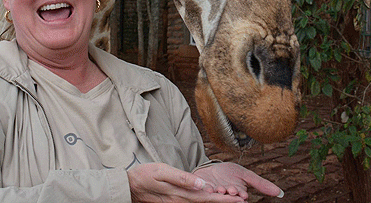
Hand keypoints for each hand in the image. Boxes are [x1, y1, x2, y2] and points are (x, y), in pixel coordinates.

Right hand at [127, 162, 250, 202]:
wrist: (128, 186)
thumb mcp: (163, 172)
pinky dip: (204, 200)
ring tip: (231, 199)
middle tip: (242, 201)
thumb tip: (202, 184)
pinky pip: (192, 202)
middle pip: (207, 202)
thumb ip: (183, 178)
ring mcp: (176, 202)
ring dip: (216, 202)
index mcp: (181, 194)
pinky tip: (209, 197)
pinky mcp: (173, 201)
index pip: (208, 197)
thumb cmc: (145, 176)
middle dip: (224, 202)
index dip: (224, 199)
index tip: (239, 199)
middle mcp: (181, 201)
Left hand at [193, 162, 283, 199]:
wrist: (212, 167)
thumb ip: (261, 184)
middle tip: (232, 190)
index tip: (243, 194)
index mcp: (237, 196)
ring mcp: (215, 195)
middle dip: (231, 196)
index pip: (241, 199)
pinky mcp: (204, 190)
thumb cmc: (229, 173)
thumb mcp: (246, 175)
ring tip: (221, 188)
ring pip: (218, 197)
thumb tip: (281, 193)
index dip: (241, 197)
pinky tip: (208, 187)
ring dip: (220, 193)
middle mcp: (226, 198)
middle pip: (230, 199)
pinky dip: (207, 189)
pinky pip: (205, 191)